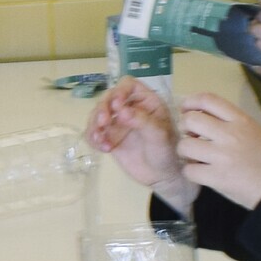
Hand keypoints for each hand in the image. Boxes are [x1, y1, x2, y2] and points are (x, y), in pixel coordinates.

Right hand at [84, 79, 186, 193]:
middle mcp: (129, 108)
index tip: (116, 106)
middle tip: (103, 123)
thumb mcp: (159, 134)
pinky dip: (93, 139)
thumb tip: (121, 111)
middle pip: (108, 98)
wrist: (162, 175)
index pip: (128, 85)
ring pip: (97, 115)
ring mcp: (118, 123)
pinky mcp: (109, 137)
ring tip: (99, 140)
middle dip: (102, 109)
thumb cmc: (167, 151)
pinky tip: (102, 149)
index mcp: (145, 101)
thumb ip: (142, 121)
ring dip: (94, 125)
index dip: (119, 91)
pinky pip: (94, 133)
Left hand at [175, 93, 260, 208]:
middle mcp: (230, 134)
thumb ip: (231, 121)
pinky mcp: (217, 177)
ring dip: (185, 151)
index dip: (190, 102)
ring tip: (194, 156)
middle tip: (190, 136)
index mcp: (241, 120)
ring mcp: (222, 156)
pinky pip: (189, 170)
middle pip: (191, 120)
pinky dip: (190, 171)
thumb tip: (202, 116)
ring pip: (185, 145)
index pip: (209, 100)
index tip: (185, 109)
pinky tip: (199, 172)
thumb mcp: (253, 131)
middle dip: (184, 127)